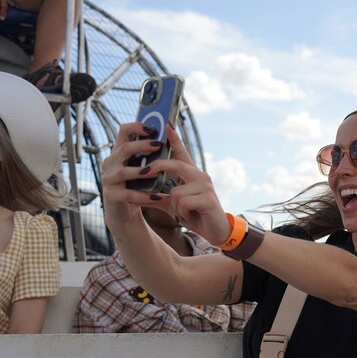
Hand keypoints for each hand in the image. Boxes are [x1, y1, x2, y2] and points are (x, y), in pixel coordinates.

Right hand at [101, 122, 164, 229]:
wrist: (124, 212)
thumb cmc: (136, 186)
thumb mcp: (142, 168)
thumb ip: (151, 155)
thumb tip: (171, 136)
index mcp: (120, 153)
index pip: (123, 131)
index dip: (136, 127)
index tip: (152, 129)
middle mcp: (111, 163)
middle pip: (124, 149)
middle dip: (141, 146)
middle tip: (158, 145)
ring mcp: (109, 179)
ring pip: (123, 172)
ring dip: (140, 171)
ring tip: (155, 171)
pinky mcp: (111, 196)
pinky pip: (127, 194)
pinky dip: (142, 196)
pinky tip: (156, 197)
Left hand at [101, 123, 231, 244]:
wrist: (217, 231)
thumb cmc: (196, 215)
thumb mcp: (174, 205)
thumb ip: (159, 196)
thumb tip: (140, 193)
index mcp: (192, 175)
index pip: (182, 153)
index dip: (174, 139)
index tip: (166, 125)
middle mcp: (200, 176)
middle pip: (175, 165)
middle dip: (157, 167)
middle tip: (143, 171)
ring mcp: (205, 186)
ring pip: (176, 192)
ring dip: (175, 207)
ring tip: (184, 213)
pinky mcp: (208, 199)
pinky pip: (183, 203)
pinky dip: (182, 213)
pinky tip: (191, 216)